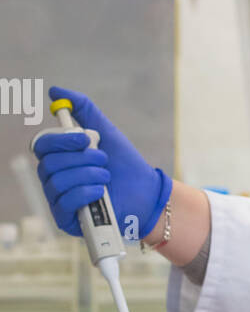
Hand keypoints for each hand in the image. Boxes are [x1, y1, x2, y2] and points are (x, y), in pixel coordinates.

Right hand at [33, 85, 171, 241]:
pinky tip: (100, 192)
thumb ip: (83, 109)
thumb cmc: (124, 164)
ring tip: (106, 176)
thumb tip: (56, 91)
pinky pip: (65, 202)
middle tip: (103, 159)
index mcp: (59, 158)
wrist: (145, 192)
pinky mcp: (67, 220)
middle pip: (48, 164)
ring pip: (57, 182)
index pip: (42, 146)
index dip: (60, 140)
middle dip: (81, 159)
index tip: (85, 137)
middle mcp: (54, 179)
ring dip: (88, 175)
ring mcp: (59, 200)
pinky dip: (85, 192)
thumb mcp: (105, 131)